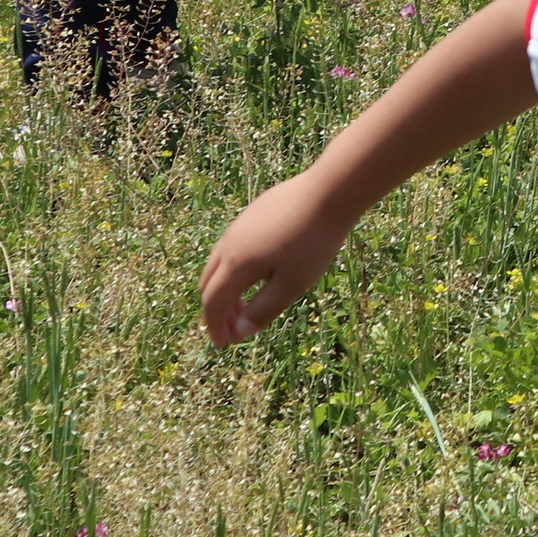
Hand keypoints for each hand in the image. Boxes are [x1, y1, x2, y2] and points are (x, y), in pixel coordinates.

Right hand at [200, 173, 353, 345]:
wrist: (328, 191)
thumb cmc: (313, 242)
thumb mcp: (291, 285)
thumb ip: (263, 310)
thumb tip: (239, 332)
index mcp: (236, 264)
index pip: (213, 302)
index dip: (215, 327)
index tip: (223, 345)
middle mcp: (229, 243)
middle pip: (209, 282)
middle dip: (216, 309)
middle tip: (232, 329)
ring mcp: (239, 225)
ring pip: (218, 263)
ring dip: (224, 288)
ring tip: (243, 304)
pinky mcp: (252, 213)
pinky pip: (230, 247)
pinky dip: (232, 268)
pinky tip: (255, 273)